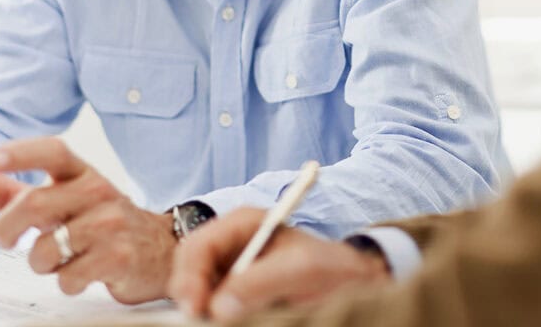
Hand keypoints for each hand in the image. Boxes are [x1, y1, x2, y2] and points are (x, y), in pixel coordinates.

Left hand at [0, 136, 175, 302]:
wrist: (159, 249)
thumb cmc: (100, 221)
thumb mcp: (61, 200)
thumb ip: (10, 192)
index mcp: (84, 174)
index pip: (54, 151)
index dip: (21, 153)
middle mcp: (99, 191)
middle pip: (36, 203)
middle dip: (8, 228)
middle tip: (6, 240)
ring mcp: (112, 223)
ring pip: (47, 249)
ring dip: (40, 262)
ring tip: (57, 259)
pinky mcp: (120, 256)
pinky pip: (69, 276)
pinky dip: (65, 281)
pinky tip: (80, 273)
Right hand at [170, 207, 390, 322]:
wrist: (351, 282)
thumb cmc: (331, 268)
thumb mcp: (302, 269)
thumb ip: (261, 282)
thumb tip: (219, 307)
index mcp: (242, 224)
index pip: (199, 246)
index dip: (190, 277)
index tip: (196, 309)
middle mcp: (230, 245)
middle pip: (189, 269)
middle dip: (189, 295)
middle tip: (196, 322)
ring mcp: (230, 270)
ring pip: (195, 291)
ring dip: (199, 308)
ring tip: (210, 323)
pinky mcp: (234, 294)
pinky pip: (210, 306)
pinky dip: (210, 315)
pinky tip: (221, 322)